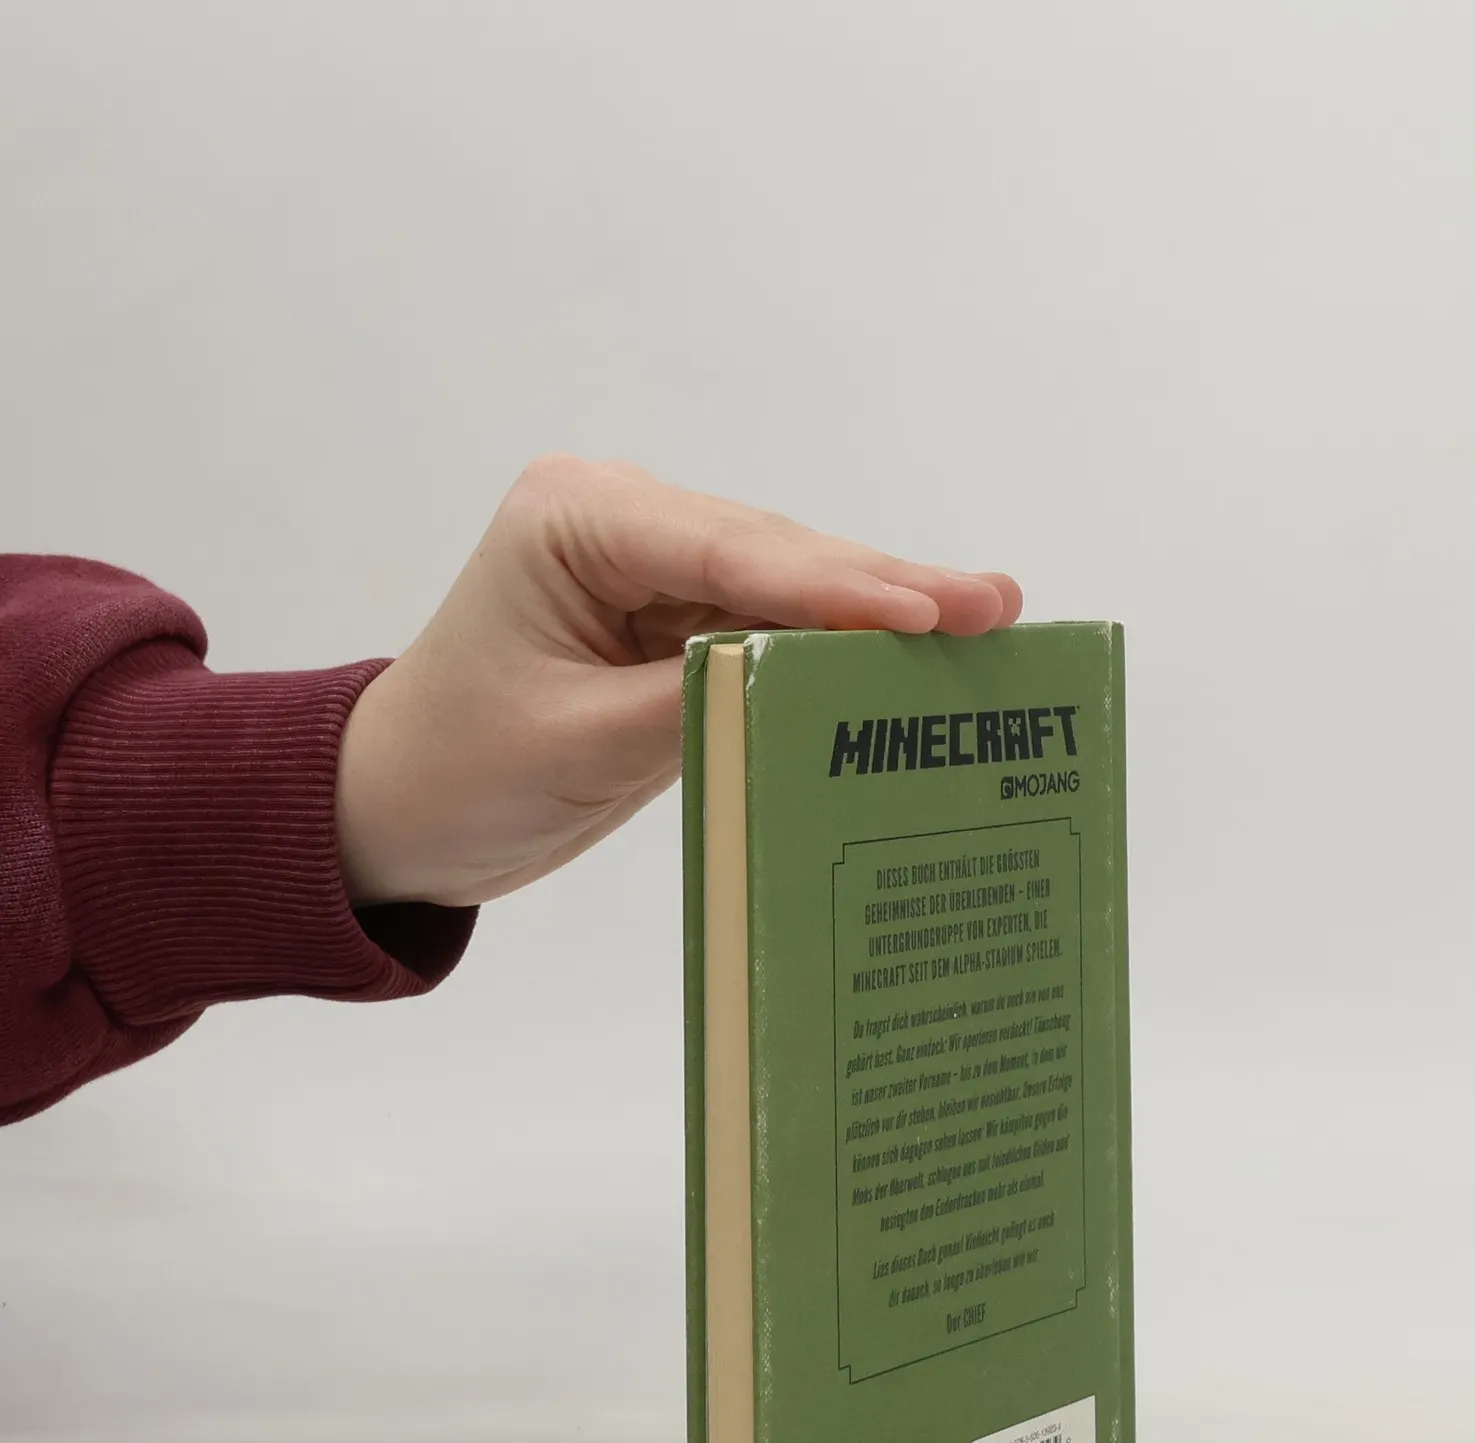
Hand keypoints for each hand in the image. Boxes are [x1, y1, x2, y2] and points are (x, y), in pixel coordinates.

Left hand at [335, 457, 1020, 906]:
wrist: (398, 811)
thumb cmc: (456, 770)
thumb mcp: (580, 744)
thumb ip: (701, 702)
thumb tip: (823, 681)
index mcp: (575, 518)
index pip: (731, 551)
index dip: (838, 586)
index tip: (929, 610)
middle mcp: (623, 522)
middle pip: (777, 556)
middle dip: (884, 588)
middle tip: (994, 607)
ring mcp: (656, 570)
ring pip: (789, 590)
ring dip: (879, 617)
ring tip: (984, 625)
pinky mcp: (678, 623)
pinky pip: (773, 633)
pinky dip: (838, 654)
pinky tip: (915, 662)